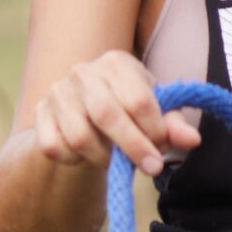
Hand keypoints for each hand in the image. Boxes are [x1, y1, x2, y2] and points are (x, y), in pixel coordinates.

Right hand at [16, 48, 197, 179]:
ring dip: (102, 157)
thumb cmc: (128, 112)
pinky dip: (73, 160)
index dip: (153, 130)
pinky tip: (84, 155)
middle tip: (151, 168)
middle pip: (106, 114)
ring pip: (79, 136)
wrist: (84, 115)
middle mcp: (83, 72)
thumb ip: (173, 126)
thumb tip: (192, 140)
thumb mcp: (155, 115)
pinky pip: (55, 147)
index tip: (161, 149)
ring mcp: (58, 92)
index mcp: (116, 63)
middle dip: (133, 147)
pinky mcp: (39, 115)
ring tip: (113, 159)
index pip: (138, 99)